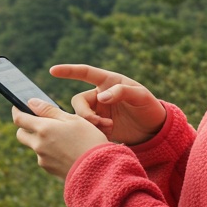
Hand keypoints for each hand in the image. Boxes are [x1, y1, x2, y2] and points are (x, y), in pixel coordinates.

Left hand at [12, 99, 109, 179]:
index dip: (16, 110)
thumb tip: (31, 103)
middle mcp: (39, 145)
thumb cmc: (89, 139)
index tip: (18, 106)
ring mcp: (42, 159)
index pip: (19, 118)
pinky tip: (67, 150)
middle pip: (21, 134)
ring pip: (34, 146)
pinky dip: (50, 151)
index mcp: (44, 129)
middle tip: (38, 122)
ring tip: (62, 137)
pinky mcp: (49, 169)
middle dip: (25, 127)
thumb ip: (49, 110)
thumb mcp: (72, 119)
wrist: (99, 169)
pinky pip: (44, 157)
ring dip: (41, 140)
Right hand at [49, 64, 166, 145]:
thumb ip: (121, 92)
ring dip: (91, 125)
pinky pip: (87, 129)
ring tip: (109, 129)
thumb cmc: (149, 107)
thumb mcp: (140, 96)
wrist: (154, 129)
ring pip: (81, 118)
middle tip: (101, 123)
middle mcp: (99, 95)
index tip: (52, 71)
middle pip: (78, 102)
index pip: (85, 72)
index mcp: (108, 81)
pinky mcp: (99, 126)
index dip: (68, 71)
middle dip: (85, 114)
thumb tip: (100, 97)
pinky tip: (109, 136)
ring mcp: (98, 111)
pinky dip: (95, 133)